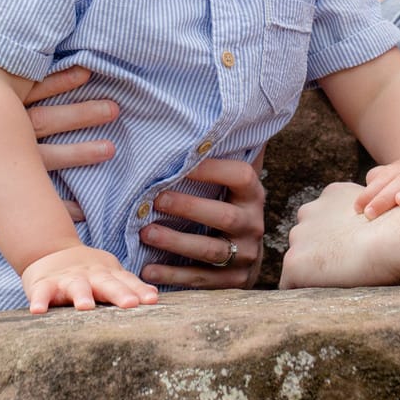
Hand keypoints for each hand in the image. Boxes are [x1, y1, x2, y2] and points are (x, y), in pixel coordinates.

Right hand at [0, 67, 114, 275]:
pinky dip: (54, 208)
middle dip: (76, 111)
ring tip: (109, 148)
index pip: (20, 93)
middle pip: (37, 121)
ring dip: (76, 153)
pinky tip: (82, 208)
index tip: (86, 69)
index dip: (53, 80)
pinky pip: (24, 207)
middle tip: (113, 106)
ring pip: (38, 160)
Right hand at [20, 244, 158, 312]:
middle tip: (130, 304)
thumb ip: (128, 286)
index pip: (126, 282)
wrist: (50, 252)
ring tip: (85, 306)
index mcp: (107, 275)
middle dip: (118, 293)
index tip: (152, 300)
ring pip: (76, 287)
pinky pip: (42, 293)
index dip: (139, 290)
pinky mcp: (44, 284)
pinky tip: (37, 310)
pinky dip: (39, 300)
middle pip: (106, 283)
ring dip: (81, 295)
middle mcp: (90, 276)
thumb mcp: (108, 275)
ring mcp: (67, 280)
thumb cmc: (87, 272)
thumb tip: (154, 296)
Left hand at [140, 157, 266, 289]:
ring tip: (145, 233)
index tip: (180, 164)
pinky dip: (173, 275)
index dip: (213, 169)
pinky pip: (202, 279)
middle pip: (225, 217)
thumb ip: (217, 160)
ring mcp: (245, 256)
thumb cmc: (225, 208)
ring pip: (211, 251)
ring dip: (176, 242)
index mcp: (253, 196)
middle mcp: (254, 225)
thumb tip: (202, 116)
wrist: (246, 258)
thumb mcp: (228, 187)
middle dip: (189, 208)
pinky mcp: (233, 282)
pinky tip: (148, 269)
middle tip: (156, 199)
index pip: (242, 176)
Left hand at [281, 181, 399, 288]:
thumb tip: (378, 229)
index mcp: (332, 195)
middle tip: (345, 270)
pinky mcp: (295, 263)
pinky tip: (324, 299)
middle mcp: (309, 211)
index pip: (324, 219)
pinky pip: (290, 284)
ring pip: (299, 260)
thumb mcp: (387, 208)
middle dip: (320, 253)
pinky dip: (305, 291)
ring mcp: (299, 237)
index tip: (352, 252)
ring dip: (312, 272)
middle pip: (307, 239)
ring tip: (337, 286)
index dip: (337, 239)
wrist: (397, 236)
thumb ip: (372, 215)